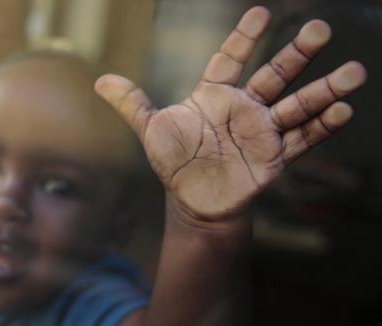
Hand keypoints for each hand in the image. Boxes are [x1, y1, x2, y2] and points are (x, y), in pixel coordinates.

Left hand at [95, 6, 365, 221]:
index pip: (230, 59)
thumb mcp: (151, 129)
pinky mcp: (273, 157)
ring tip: (354, 73)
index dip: (243, 38)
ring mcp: (261, 132)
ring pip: (296, 106)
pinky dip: (321, 127)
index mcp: (213, 96)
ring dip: (324, 91)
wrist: (193, 200)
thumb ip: (132, 104)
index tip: (260, 14)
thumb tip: (99, 80)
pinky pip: (301, 139)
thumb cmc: (174, 163)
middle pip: (273, 76)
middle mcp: (242, 109)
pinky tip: (341, 112)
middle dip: (296, 54)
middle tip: (321, 29)